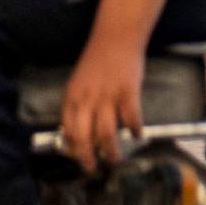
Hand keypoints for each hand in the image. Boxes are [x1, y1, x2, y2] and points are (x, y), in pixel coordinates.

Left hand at [60, 35, 145, 172]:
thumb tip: (75, 133)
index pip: (68, 130)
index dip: (73, 149)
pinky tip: (137, 134)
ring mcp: (107, 96)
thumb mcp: (79, 82)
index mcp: (72, 96)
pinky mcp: (127, 92)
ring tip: (116, 159)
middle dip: (88, 158)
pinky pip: (131, 118)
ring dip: (112, 151)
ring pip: (107, 134)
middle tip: (94, 168)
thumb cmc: (97, 60)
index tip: (79, 159)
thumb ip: (76, 105)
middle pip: (85, 138)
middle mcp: (87, 98)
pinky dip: (134, 130)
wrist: (115, 36)